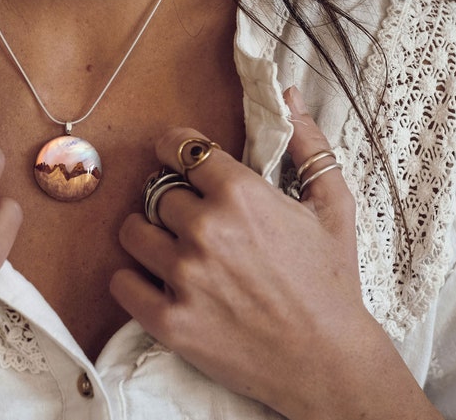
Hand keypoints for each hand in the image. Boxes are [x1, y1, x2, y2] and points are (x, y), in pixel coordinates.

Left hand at [111, 86, 441, 419]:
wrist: (327, 361)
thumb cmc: (332, 282)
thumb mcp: (333, 206)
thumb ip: (307, 146)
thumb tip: (288, 95)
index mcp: (242, 195)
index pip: (181, 147)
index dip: (174, 148)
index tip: (175, 158)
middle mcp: (206, 230)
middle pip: (156, 193)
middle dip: (171, 201)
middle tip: (191, 219)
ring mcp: (184, 277)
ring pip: (131, 232)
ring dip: (146, 235)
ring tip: (172, 248)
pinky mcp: (169, 320)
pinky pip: (121, 282)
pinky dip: (132, 279)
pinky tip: (156, 280)